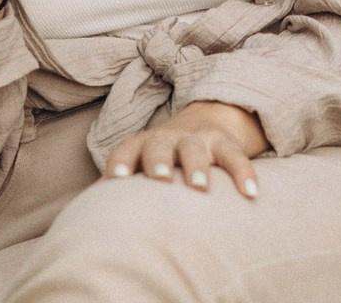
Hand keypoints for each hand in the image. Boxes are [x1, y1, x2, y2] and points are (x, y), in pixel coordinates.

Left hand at [104, 101, 268, 197]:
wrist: (201, 123)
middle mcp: (169, 138)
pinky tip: (251, 193)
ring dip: (196, 165)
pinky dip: (244, 173)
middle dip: (158, 160)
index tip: (115, 179)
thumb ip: (122, 188)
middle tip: (158, 178)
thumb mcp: (141, 166)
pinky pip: (235, 156)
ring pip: (195, 147)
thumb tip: (90, 217)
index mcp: (142, 145)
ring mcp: (198, 138)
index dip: (121, 162)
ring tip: (199, 187)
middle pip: (160, 144)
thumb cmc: (161, 160)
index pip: (127, 149)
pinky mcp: (224, 143)